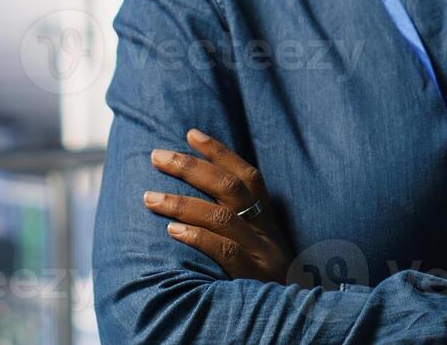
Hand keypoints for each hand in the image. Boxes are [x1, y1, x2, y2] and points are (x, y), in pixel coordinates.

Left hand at [143, 128, 293, 282]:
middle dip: (190, 167)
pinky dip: (197, 237)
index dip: (219, 152)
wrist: (297, 314)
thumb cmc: (269, 278)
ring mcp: (260, 252)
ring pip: (222, 217)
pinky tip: (172, 232)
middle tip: (156, 156)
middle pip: (230, 187)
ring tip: (149, 197)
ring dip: (181, 203)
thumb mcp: (261, 244)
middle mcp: (265, 229)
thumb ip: (240, 221)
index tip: (190, 133)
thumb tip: (198, 196)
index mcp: (268, 218)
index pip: (247, 174)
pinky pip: (224, 251)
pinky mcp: (252, 276)